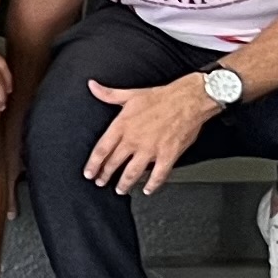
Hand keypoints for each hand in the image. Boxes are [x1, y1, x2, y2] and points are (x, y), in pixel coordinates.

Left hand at [81, 74, 219, 195]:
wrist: (189, 100)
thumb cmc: (161, 97)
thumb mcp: (130, 94)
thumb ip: (109, 94)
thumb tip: (92, 87)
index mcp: (122, 125)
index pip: (102, 149)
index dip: (93, 164)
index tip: (88, 173)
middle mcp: (134, 140)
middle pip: (114, 163)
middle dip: (105, 175)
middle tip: (100, 182)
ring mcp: (151, 149)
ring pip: (133, 172)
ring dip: (124, 183)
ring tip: (120, 189)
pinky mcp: (168, 155)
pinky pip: (158, 175)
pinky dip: (152, 185)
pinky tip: (148, 190)